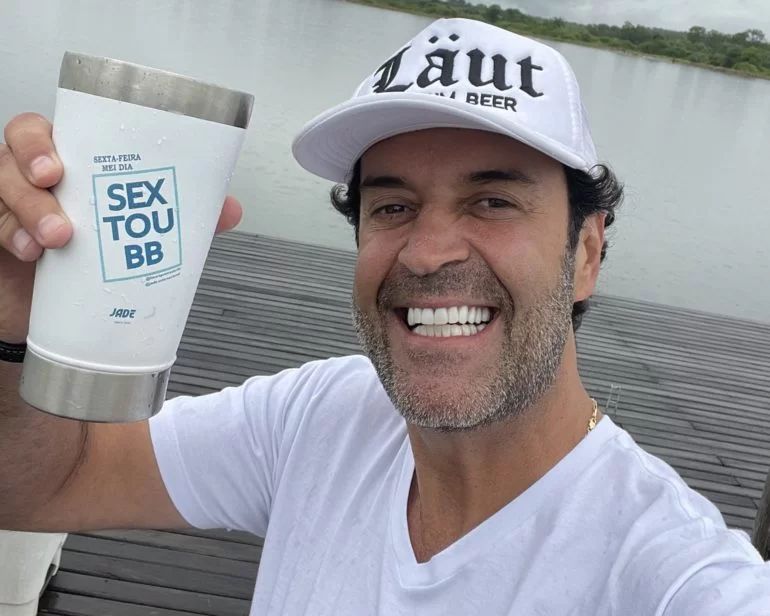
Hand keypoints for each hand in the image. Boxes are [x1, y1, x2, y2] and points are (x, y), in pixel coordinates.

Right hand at [0, 112, 242, 342]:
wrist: (70, 315)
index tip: (59, 163)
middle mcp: (36, 177)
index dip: (43, 139)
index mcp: (73, 164)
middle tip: (54, 185)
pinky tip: (30, 253)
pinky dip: (11, 236)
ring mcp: (11, 205)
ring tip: (56, 238)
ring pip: (3, 184)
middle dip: (32, 163)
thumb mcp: (144, 237)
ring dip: (27, 207)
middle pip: (16, 146)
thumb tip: (229, 209)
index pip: (46, 130)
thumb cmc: (105, 261)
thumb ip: (184, 220)